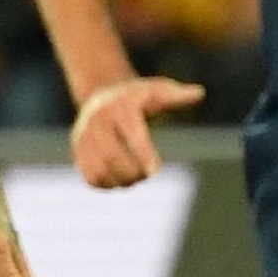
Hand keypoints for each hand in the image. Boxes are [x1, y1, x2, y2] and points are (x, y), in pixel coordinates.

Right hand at [69, 76, 202, 188]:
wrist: (100, 96)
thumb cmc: (137, 97)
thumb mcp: (157, 91)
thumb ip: (177, 95)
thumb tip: (199, 93)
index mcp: (120, 108)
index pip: (132, 135)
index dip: (144, 155)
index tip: (155, 170)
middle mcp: (98, 122)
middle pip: (113, 157)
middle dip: (133, 173)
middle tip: (146, 175)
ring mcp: (84, 138)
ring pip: (100, 171)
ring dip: (120, 181)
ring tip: (133, 179)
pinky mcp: (78, 152)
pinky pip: (91, 178)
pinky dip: (107, 185)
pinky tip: (119, 180)